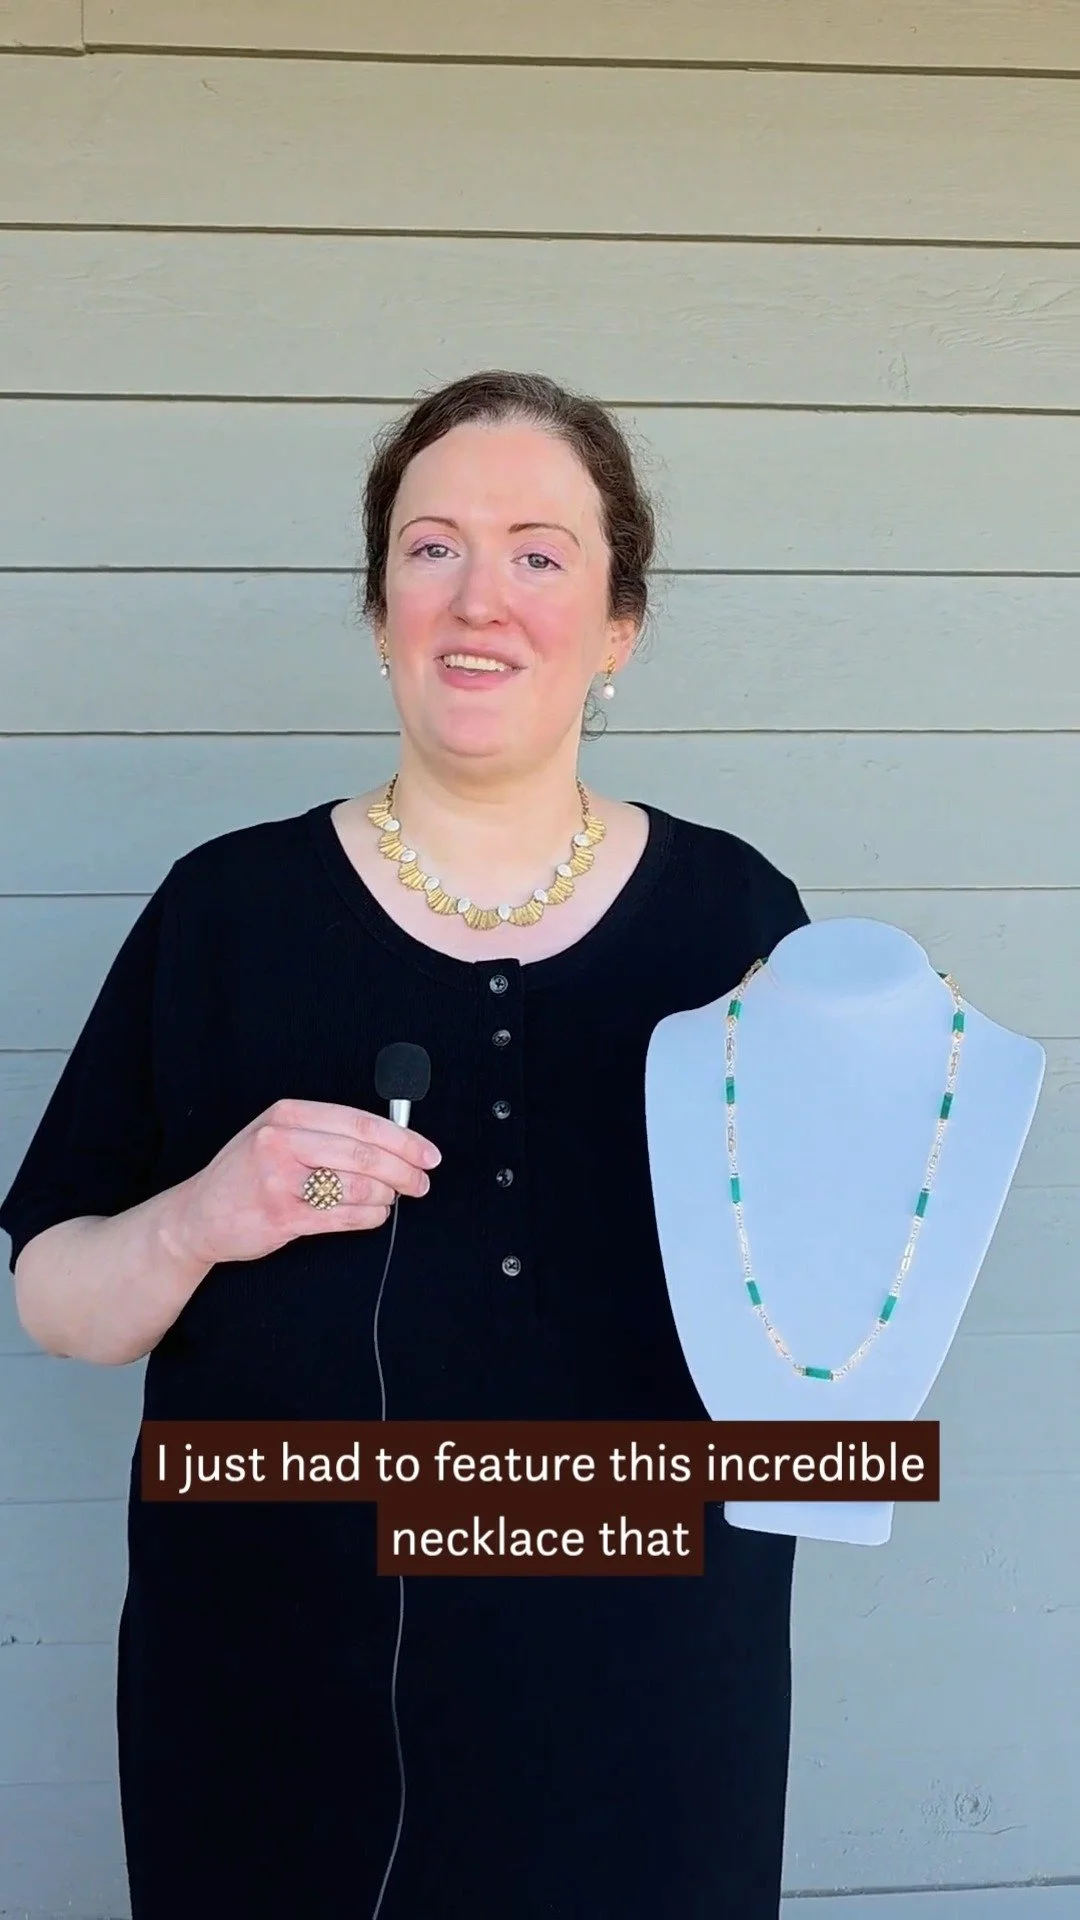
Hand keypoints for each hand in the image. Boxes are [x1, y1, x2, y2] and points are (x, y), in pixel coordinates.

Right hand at [171, 1097, 440, 1266]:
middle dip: (405, 1171)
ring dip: (387, 1196)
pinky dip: (370, 1216)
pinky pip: (345, 1216)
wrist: (198, 1215)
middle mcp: (281, 1142)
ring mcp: (280, 1180)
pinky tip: (375, 1214)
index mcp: (287, 1114)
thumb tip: (394, 1138)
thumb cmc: (247, 1173)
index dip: (404, 1140)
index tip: (428, 1154)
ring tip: (391, 1198)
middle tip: (421, 1182)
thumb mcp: (277, 1135)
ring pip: (360, 1186)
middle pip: (366, 1154)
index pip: (361, 1123)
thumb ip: (326, 1132)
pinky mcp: (283, 1216)